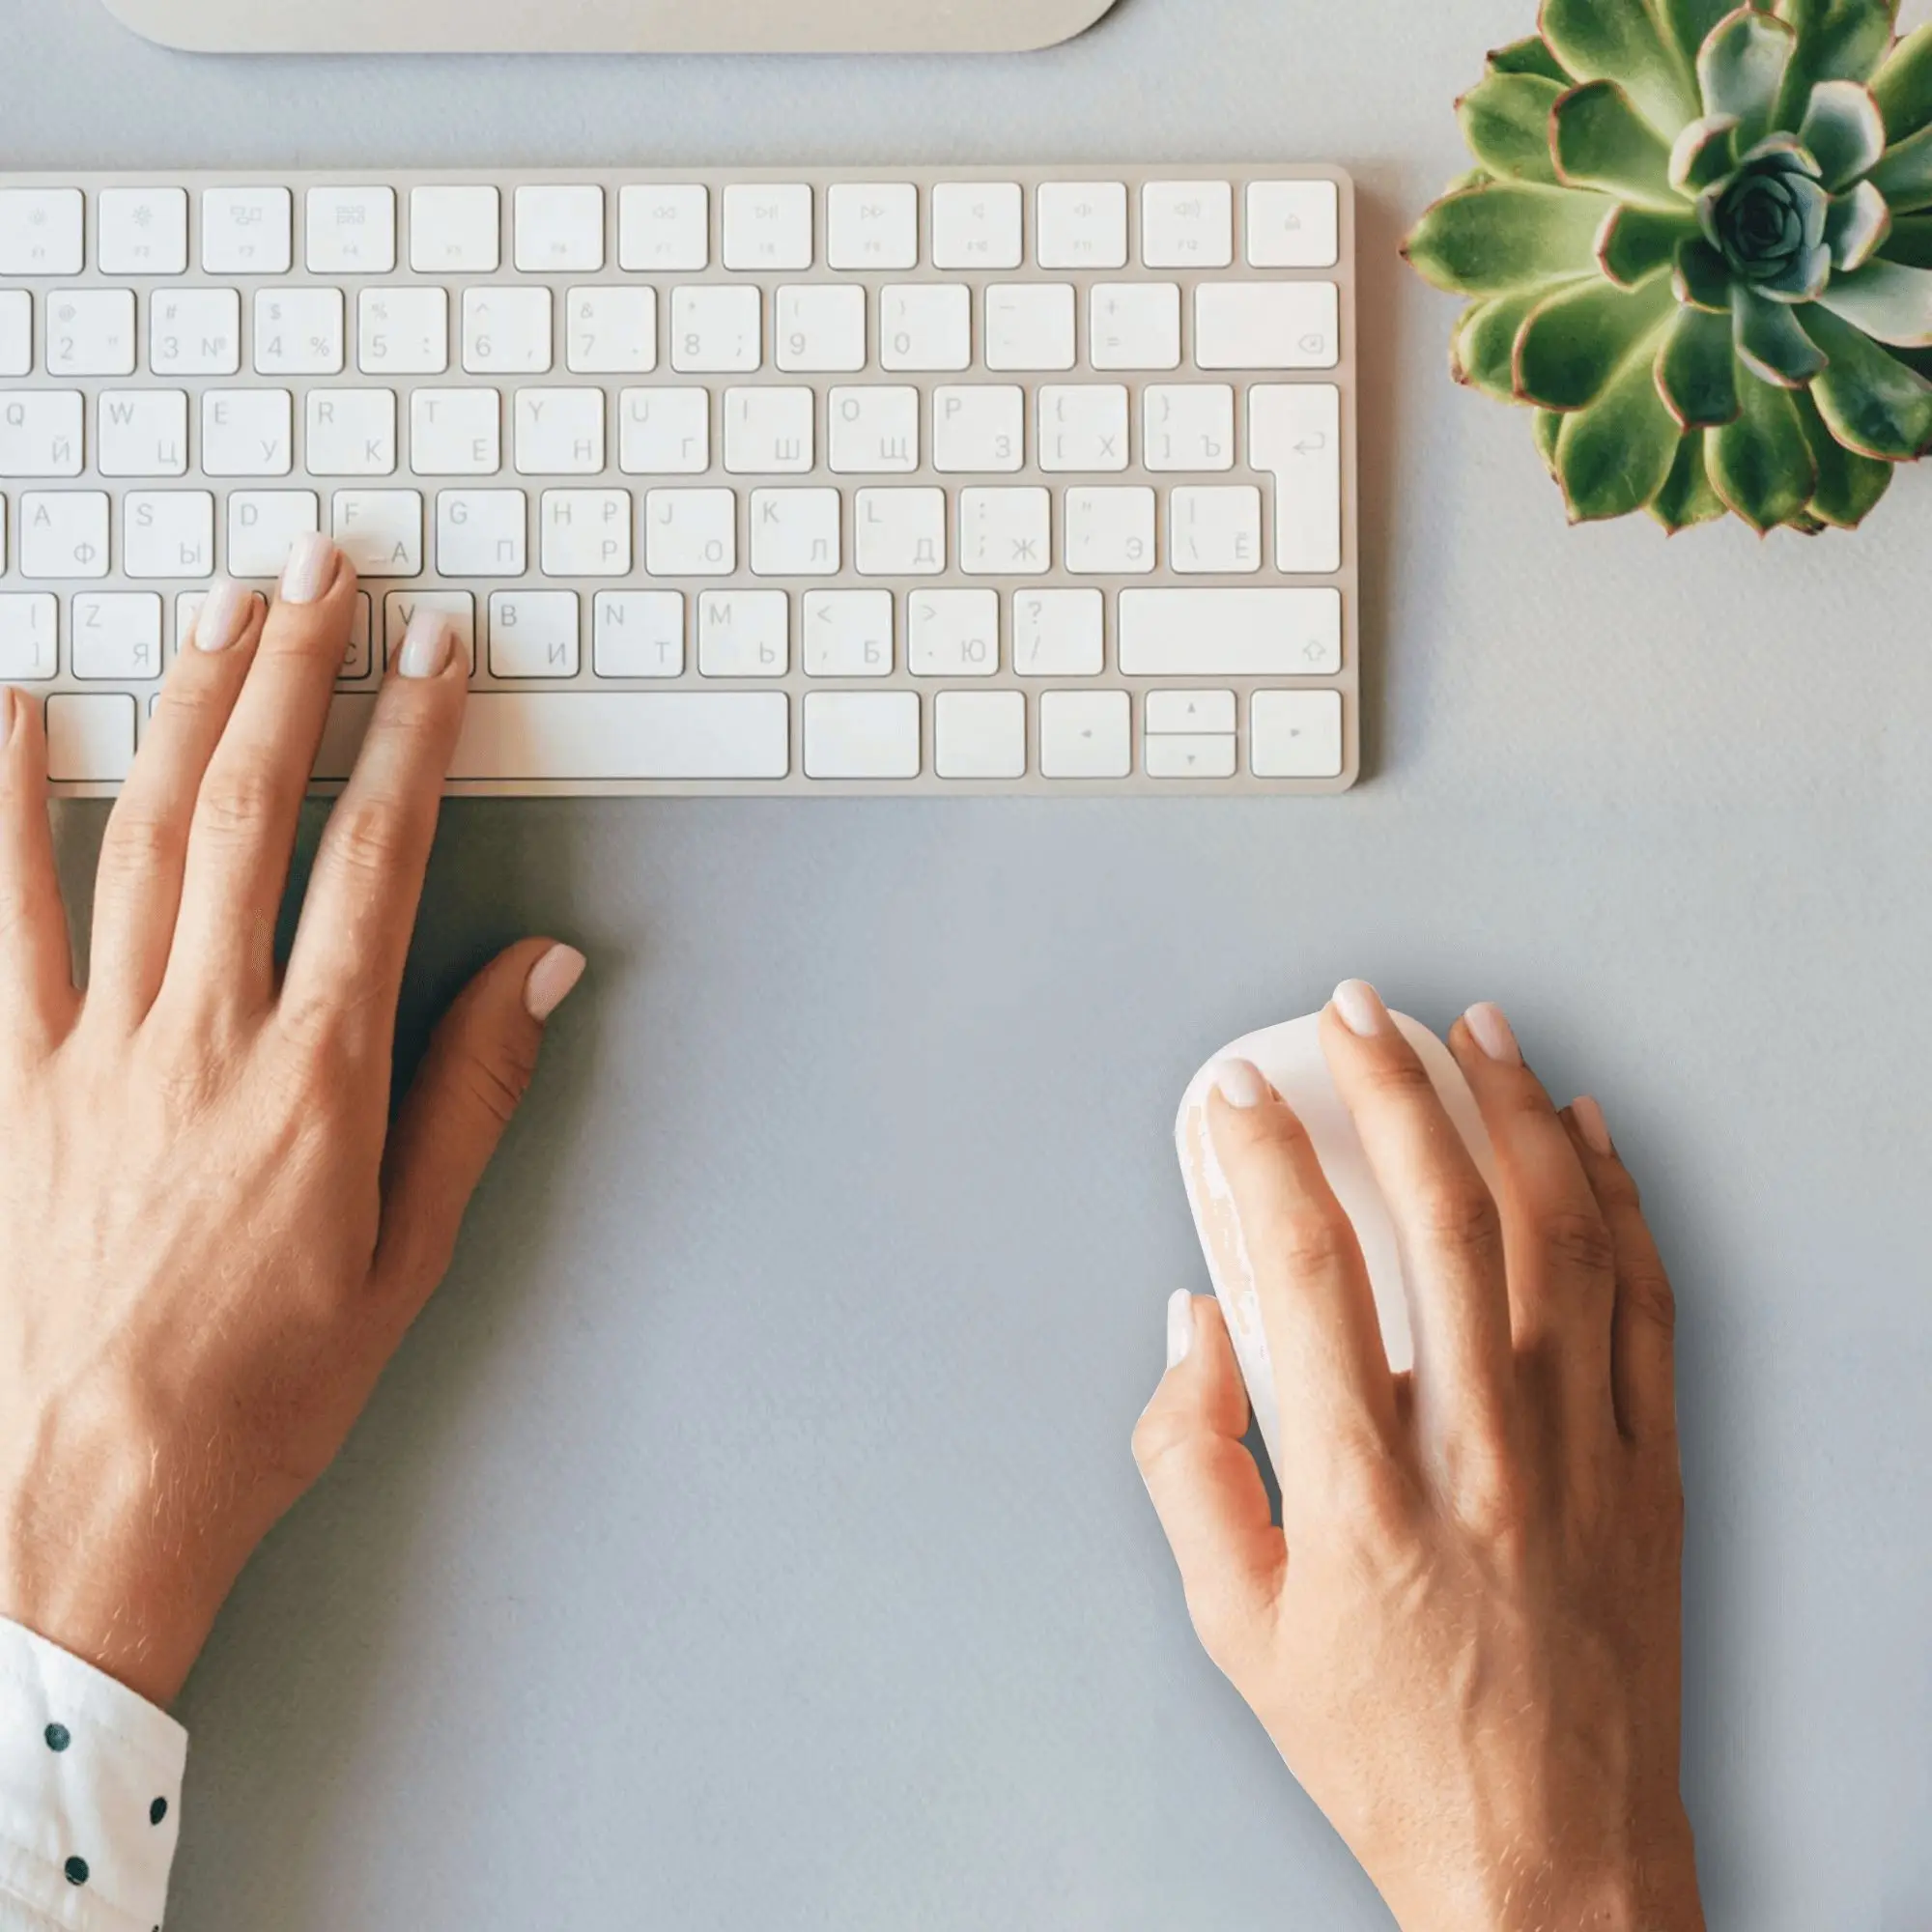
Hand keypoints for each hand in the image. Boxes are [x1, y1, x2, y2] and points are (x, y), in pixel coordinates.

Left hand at [0, 537, 583, 1706]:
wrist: (92, 1488)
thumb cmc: (265, 1384)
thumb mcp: (411, 1250)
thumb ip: (472, 1089)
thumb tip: (541, 969)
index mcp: (317, 1075)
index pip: (379, 859)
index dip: (414, 739)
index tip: (438, 653)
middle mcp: (203, 1034)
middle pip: (252, 810)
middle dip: (296, 673)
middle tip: (326, 571)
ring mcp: (94, 1046)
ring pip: (140, 835)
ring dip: (186, 708)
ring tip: (223, 611)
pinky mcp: (11, 1077)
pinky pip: (1, 917)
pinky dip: (1, 806)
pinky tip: (14, 717)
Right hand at [1135, 982, 1699, 1931]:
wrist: (1556, 1865)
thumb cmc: (1384, 1749)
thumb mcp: (1236, 1630)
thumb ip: (1189, 1466)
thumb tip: (1193, 1325)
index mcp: (1362, 1497)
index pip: (1302, 1274)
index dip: (1260, 1158)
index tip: (1232, 1093)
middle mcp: (1481, 1456)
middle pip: (1441, 1220)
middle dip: (1387, 1085)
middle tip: (1350, 1011)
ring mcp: (1584, 1456)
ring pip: (1560, 1236)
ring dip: (1511, 1111)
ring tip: (1471, 1029)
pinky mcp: (1654, 1469)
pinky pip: (1649, 1302)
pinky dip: (1621, 1199)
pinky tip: (1584, 1132)